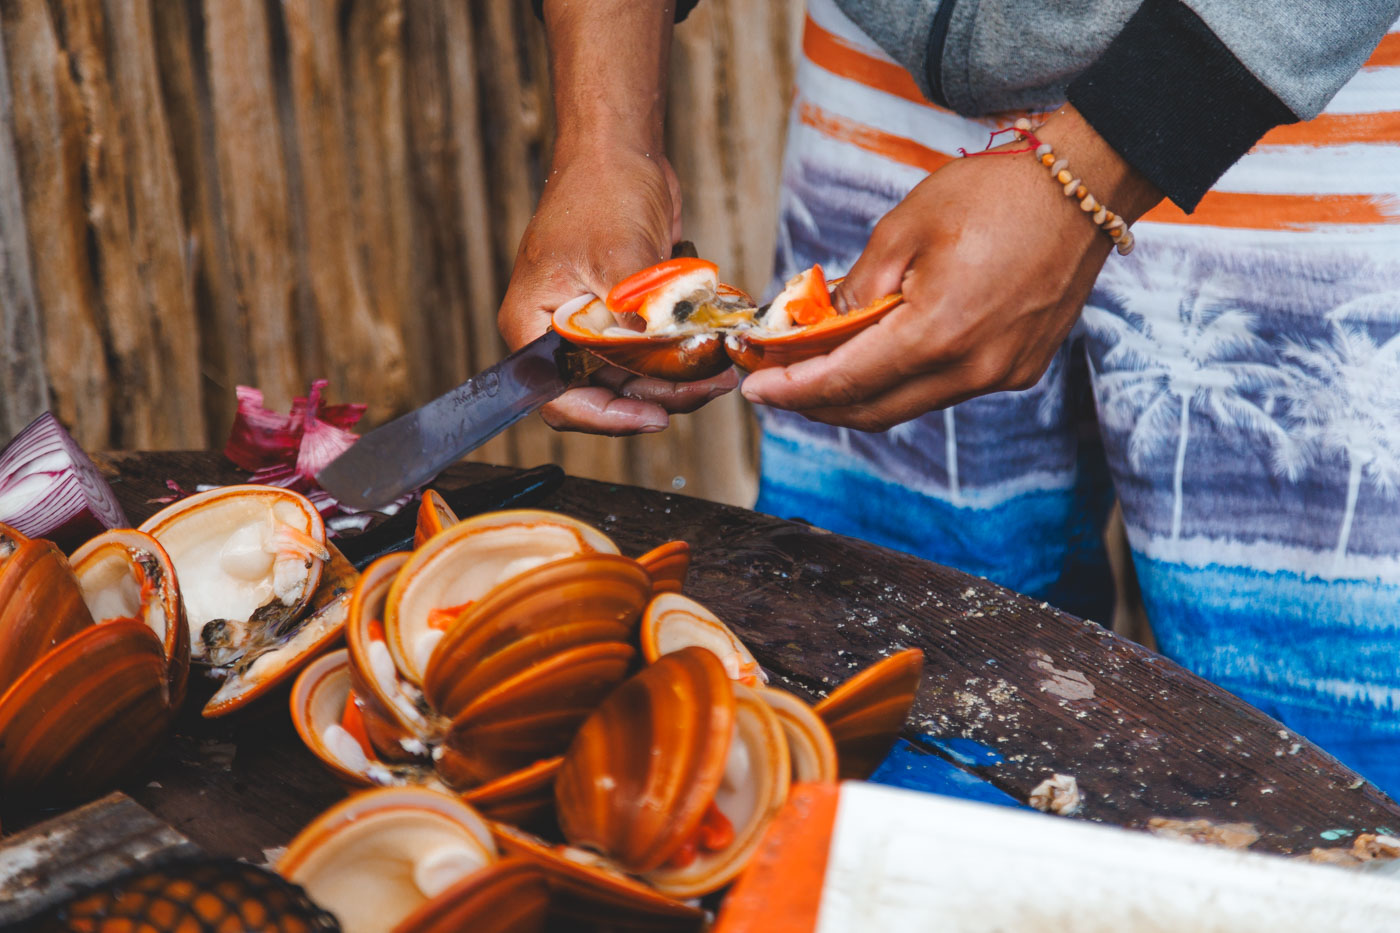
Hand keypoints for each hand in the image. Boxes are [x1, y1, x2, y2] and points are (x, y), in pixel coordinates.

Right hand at [498, 145, 737, 433]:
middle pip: (604, 392)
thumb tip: (658, 364)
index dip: (607, 416)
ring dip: (676, 378)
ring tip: (719, 370)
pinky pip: (650, 352)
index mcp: (534, 325)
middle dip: (658, 395)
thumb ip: (633, 318)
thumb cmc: (601, 190)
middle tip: (706, 387)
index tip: (654, 415)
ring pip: (634, 377)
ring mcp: (593, 324)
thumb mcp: (618, 258)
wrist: (621, 149)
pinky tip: (711, 347)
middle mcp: (558, 332)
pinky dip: (679, 354)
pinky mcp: (623, 314)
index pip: (562, 398)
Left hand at [740, 106, 1161, 430]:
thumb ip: (858, 286)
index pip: (847, 380)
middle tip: (778, 385)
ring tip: (819, 368)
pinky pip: (945, 389)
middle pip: (874, 410)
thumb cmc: (995, 193)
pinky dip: (905, 380)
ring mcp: (1001, 374)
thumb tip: (822, 325)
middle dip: (817, 404)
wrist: (1084, 188)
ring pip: (910, 404)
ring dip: (860, 393)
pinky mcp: (1019, 369)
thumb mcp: (905, 226)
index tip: (755, 389)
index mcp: (939, 332)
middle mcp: (974, 368)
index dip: (794, 391)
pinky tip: (882, 353)